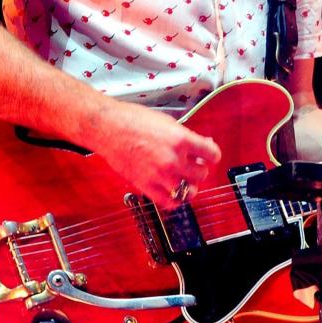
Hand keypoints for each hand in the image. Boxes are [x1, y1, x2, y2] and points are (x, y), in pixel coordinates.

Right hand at [94, 102, 221, 203]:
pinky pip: (169, 202)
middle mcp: (173, 159)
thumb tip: (201, 144)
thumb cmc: (134, 120)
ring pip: (189, 191)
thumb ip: (186, 136)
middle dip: (200, 168)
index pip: (213, 154)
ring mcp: (160, 175)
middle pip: (202, 174)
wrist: (108, 128)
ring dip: (189, 185)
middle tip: (193, 164)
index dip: (212, 154)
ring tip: (184, 178)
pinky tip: (173, 191)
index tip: (209, 155)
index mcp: (181, 140)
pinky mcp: (146, 186)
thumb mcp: (168, 122)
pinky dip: (175, 200)